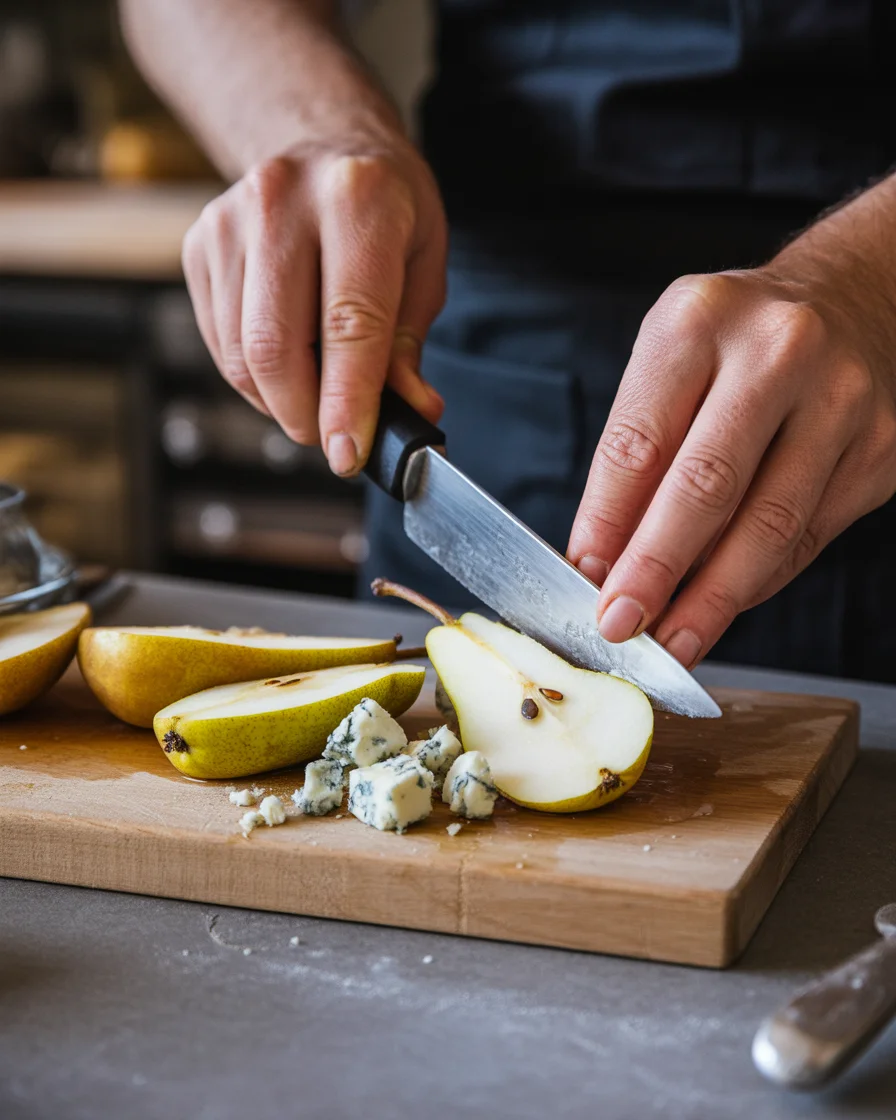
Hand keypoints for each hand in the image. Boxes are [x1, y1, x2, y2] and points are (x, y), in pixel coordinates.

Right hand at [182, 127, 447, 475]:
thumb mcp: (423, 261)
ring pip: (241, 354)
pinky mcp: (199, 244)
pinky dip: (253, 378)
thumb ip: (410, 340)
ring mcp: (231, 220)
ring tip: (314, 398)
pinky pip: (219, 342)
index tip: (348, 454)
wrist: (320, 139)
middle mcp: (284, 201)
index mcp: (358, 199)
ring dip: (278, 402)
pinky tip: (285, 365)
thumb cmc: (384, 206)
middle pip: (277, 346)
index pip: (350, 323)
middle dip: (304, 415)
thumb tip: (410, 410)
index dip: (347, 401)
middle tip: (331, 436)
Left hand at [567, 267, 895, 666]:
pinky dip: (758, 581)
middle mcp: (776, 353)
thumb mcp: (672, 361)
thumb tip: (603, 559)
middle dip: (656, 570)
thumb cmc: (738, 341)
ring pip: (768, 526)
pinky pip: (808, 537)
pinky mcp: (880, 448)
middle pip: (705, 487)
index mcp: (699, 322)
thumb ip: (638, 451)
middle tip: (621, 624)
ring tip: (673, 641)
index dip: (607, 524)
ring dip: (712, 598)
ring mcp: (840, 401)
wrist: (853, 300)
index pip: (639, 443)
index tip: (586, 578)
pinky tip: (725, 603)